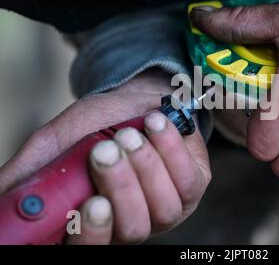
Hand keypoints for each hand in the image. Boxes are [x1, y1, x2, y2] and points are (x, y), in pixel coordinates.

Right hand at [0, 70, 209, 242]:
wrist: (139, 97)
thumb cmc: (101, 123)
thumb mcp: (61, 142)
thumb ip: (36, 170)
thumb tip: (2, 195)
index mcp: (99, 219)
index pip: (93, 246)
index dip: (92, 233)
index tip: (92, 203)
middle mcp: (134, 220)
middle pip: (133, 229)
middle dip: (122, 187)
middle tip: (106, 151)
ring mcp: (168, 207)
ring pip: (164, 206)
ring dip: (146, 166)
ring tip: (130, 135)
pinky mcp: (194, 185)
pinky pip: (188, 179)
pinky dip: (171, 149)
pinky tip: (156, 125)